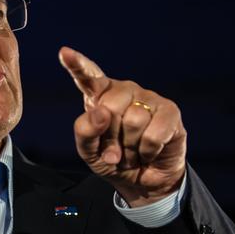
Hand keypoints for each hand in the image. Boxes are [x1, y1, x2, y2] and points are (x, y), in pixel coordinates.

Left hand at [59, 46, 186, 206]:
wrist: (143, 180)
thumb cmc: (113, 160)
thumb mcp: (89, 151)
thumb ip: (85, 131)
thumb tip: (101, 112)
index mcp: (100, 95)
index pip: (87, 76)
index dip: (76, 64)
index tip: (64, 53)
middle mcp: (125, 91)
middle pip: (110, 107)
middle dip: (110, 137)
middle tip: (115, 150)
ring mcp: (148, 97)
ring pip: (133, 120)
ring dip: (130, 147)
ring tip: (133, 151)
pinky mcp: (170, 110)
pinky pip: (153, 134)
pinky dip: (147, 151)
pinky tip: (149, 152)